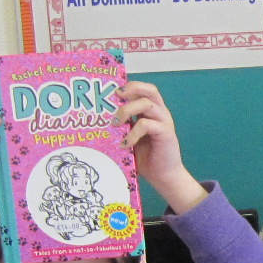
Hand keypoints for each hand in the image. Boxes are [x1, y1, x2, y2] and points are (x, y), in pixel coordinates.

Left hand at [118, 81, 205, 212]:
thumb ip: (121, 126)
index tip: (110, 91)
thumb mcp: (128, 137)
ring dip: (128, 110)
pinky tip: (125, 143)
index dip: (128, 86)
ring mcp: (164, 122)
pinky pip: (147, 125)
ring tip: (116, 123)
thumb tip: (96, 120)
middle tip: (116, 96)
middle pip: (150, 90)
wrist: (163, 176)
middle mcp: (159, 113)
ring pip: (147, 103)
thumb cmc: (145, 157)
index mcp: (151, 111)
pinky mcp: (166, 133)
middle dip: (132, 89)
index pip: (142, 90)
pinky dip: (133, 133)